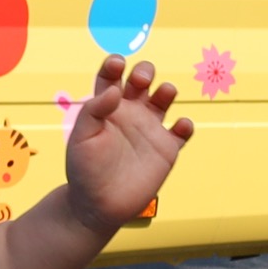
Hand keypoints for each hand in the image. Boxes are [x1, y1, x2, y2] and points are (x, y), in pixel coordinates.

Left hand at [58, 54, 191, 232]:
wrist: (98, 205)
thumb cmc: (85, 170)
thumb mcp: (81, 138)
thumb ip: (94, 110)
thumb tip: (115, 90)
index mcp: (106, 107)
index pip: (111, 76)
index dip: (115, 64)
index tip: (118, 63)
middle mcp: (129, 113)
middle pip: (142, 81)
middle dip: (145, 72)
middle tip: (142, 79)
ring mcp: (149, 129)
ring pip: (164, 99)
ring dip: (167, 90)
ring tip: (164, 93)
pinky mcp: (166, 149)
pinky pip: (182, 131)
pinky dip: (186, 125)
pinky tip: (179, 126)